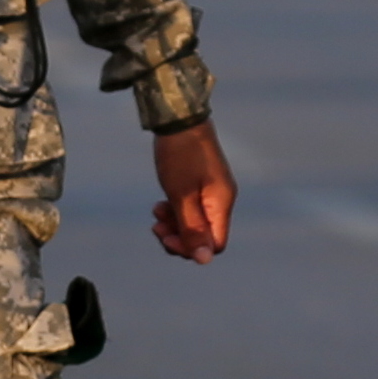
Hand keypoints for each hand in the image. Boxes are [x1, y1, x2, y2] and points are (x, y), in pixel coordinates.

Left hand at [148, 119, 235, 261]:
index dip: (190, 249)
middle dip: (178, 236)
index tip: (166, 239)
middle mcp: (221, 199)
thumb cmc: (180, 155)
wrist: (178, 118)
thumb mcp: (182, 195)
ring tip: (155, 211)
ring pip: (196, 222)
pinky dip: (176, 210)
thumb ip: (192, 228)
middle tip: (156, 227)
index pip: (215, 244)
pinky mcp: (202, 182)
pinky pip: (192, 207)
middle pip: (204, 236)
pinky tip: (161, 204)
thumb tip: (204, 260)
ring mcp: (213, 190)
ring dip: (174, 223)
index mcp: (221, 203)